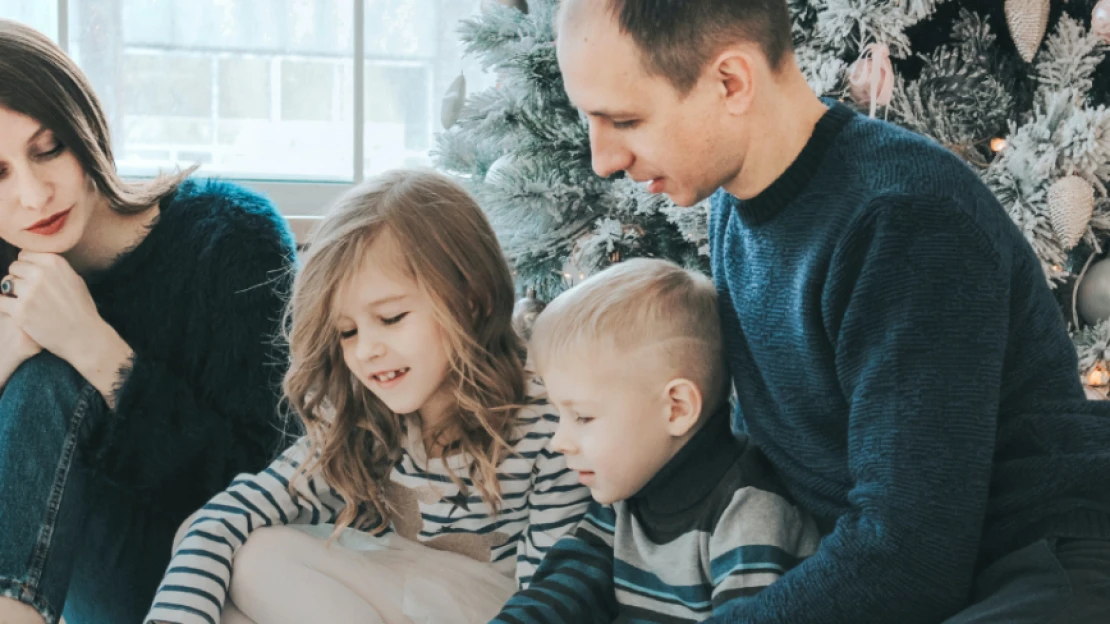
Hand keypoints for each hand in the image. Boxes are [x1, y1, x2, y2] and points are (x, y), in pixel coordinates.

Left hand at [0, 251, 132, 404]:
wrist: (84, 337)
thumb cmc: (82, 310)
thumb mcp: (75, 280)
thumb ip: (54, 268)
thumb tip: (36, 260)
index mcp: (54, 263)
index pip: (25, 254)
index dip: (27, 265)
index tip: (33, 277)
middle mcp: (40, 274)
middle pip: (14, 267)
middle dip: (19, 278)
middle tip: (30, 293)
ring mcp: (28, 292)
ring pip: (5, 284)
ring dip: (12, 293)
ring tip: (25, 303)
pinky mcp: (19, 311)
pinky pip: (0, 302)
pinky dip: (5, 306)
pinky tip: (16, 312)